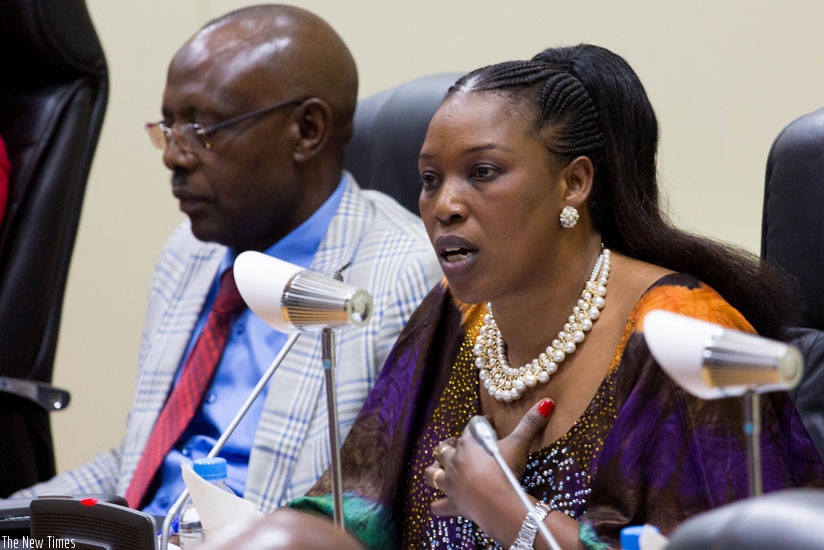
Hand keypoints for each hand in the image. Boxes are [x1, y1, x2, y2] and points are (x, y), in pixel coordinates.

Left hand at [425, 398, 554, 525]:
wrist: (496, 503)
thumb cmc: (505, 470)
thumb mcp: (519, 444)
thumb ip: (531, 423)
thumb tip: (547, 402)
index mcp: (468, 444)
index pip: (472, 426)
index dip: (482, 423)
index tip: (489, 423)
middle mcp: (454, 461)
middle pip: (445, 447)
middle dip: (451, 444)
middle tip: (461, 444)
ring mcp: (450, 483)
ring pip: (432, 472)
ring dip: (435, 469)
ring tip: (440, 468)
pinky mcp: (452, 504)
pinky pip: (438, 506)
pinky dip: (438, 505)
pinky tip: (439, 504)